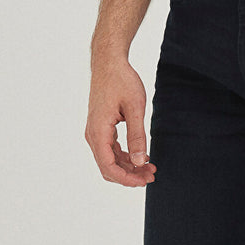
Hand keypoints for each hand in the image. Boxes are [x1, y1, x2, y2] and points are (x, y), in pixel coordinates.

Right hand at [85, 57, 156, 186]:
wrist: (109, 63)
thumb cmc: (122, 81)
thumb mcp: (135, 108)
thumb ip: (137, 136)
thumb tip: (141, 161)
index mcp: (98, 131)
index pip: (108, 166)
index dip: (126, 178)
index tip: (144, 181)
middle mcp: (93, 134)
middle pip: (108, 166)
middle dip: (129, 175)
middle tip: (151, 176)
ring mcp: (95, 131)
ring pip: (109, 159)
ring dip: (128, 166)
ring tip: (150, 168)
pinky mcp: (100, 127)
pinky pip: (110, 149)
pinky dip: (125, 156)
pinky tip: (141, 155)